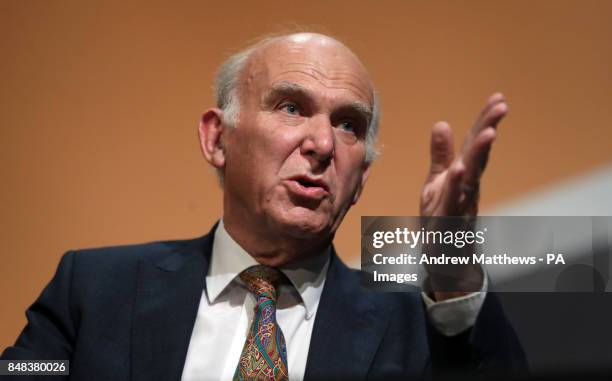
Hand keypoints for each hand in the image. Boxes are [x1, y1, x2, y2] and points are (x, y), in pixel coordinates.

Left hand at [420, 93, 507, 217]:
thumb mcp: (437, 181)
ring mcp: (462, 202)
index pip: (474, 143)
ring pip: (473, 176)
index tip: (498, 97)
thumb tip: (443, 123)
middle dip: (488, 129)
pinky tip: (459, 169)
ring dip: (480, 155)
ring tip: (488, 133)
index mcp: (464, 173)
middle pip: (479, 154)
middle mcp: (468, 185)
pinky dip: (457, 185)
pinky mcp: (450, 219)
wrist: (444, 255)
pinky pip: (454, 200)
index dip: (485, 120)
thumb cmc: (442, 215)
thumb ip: (441, 155)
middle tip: (501, 106)